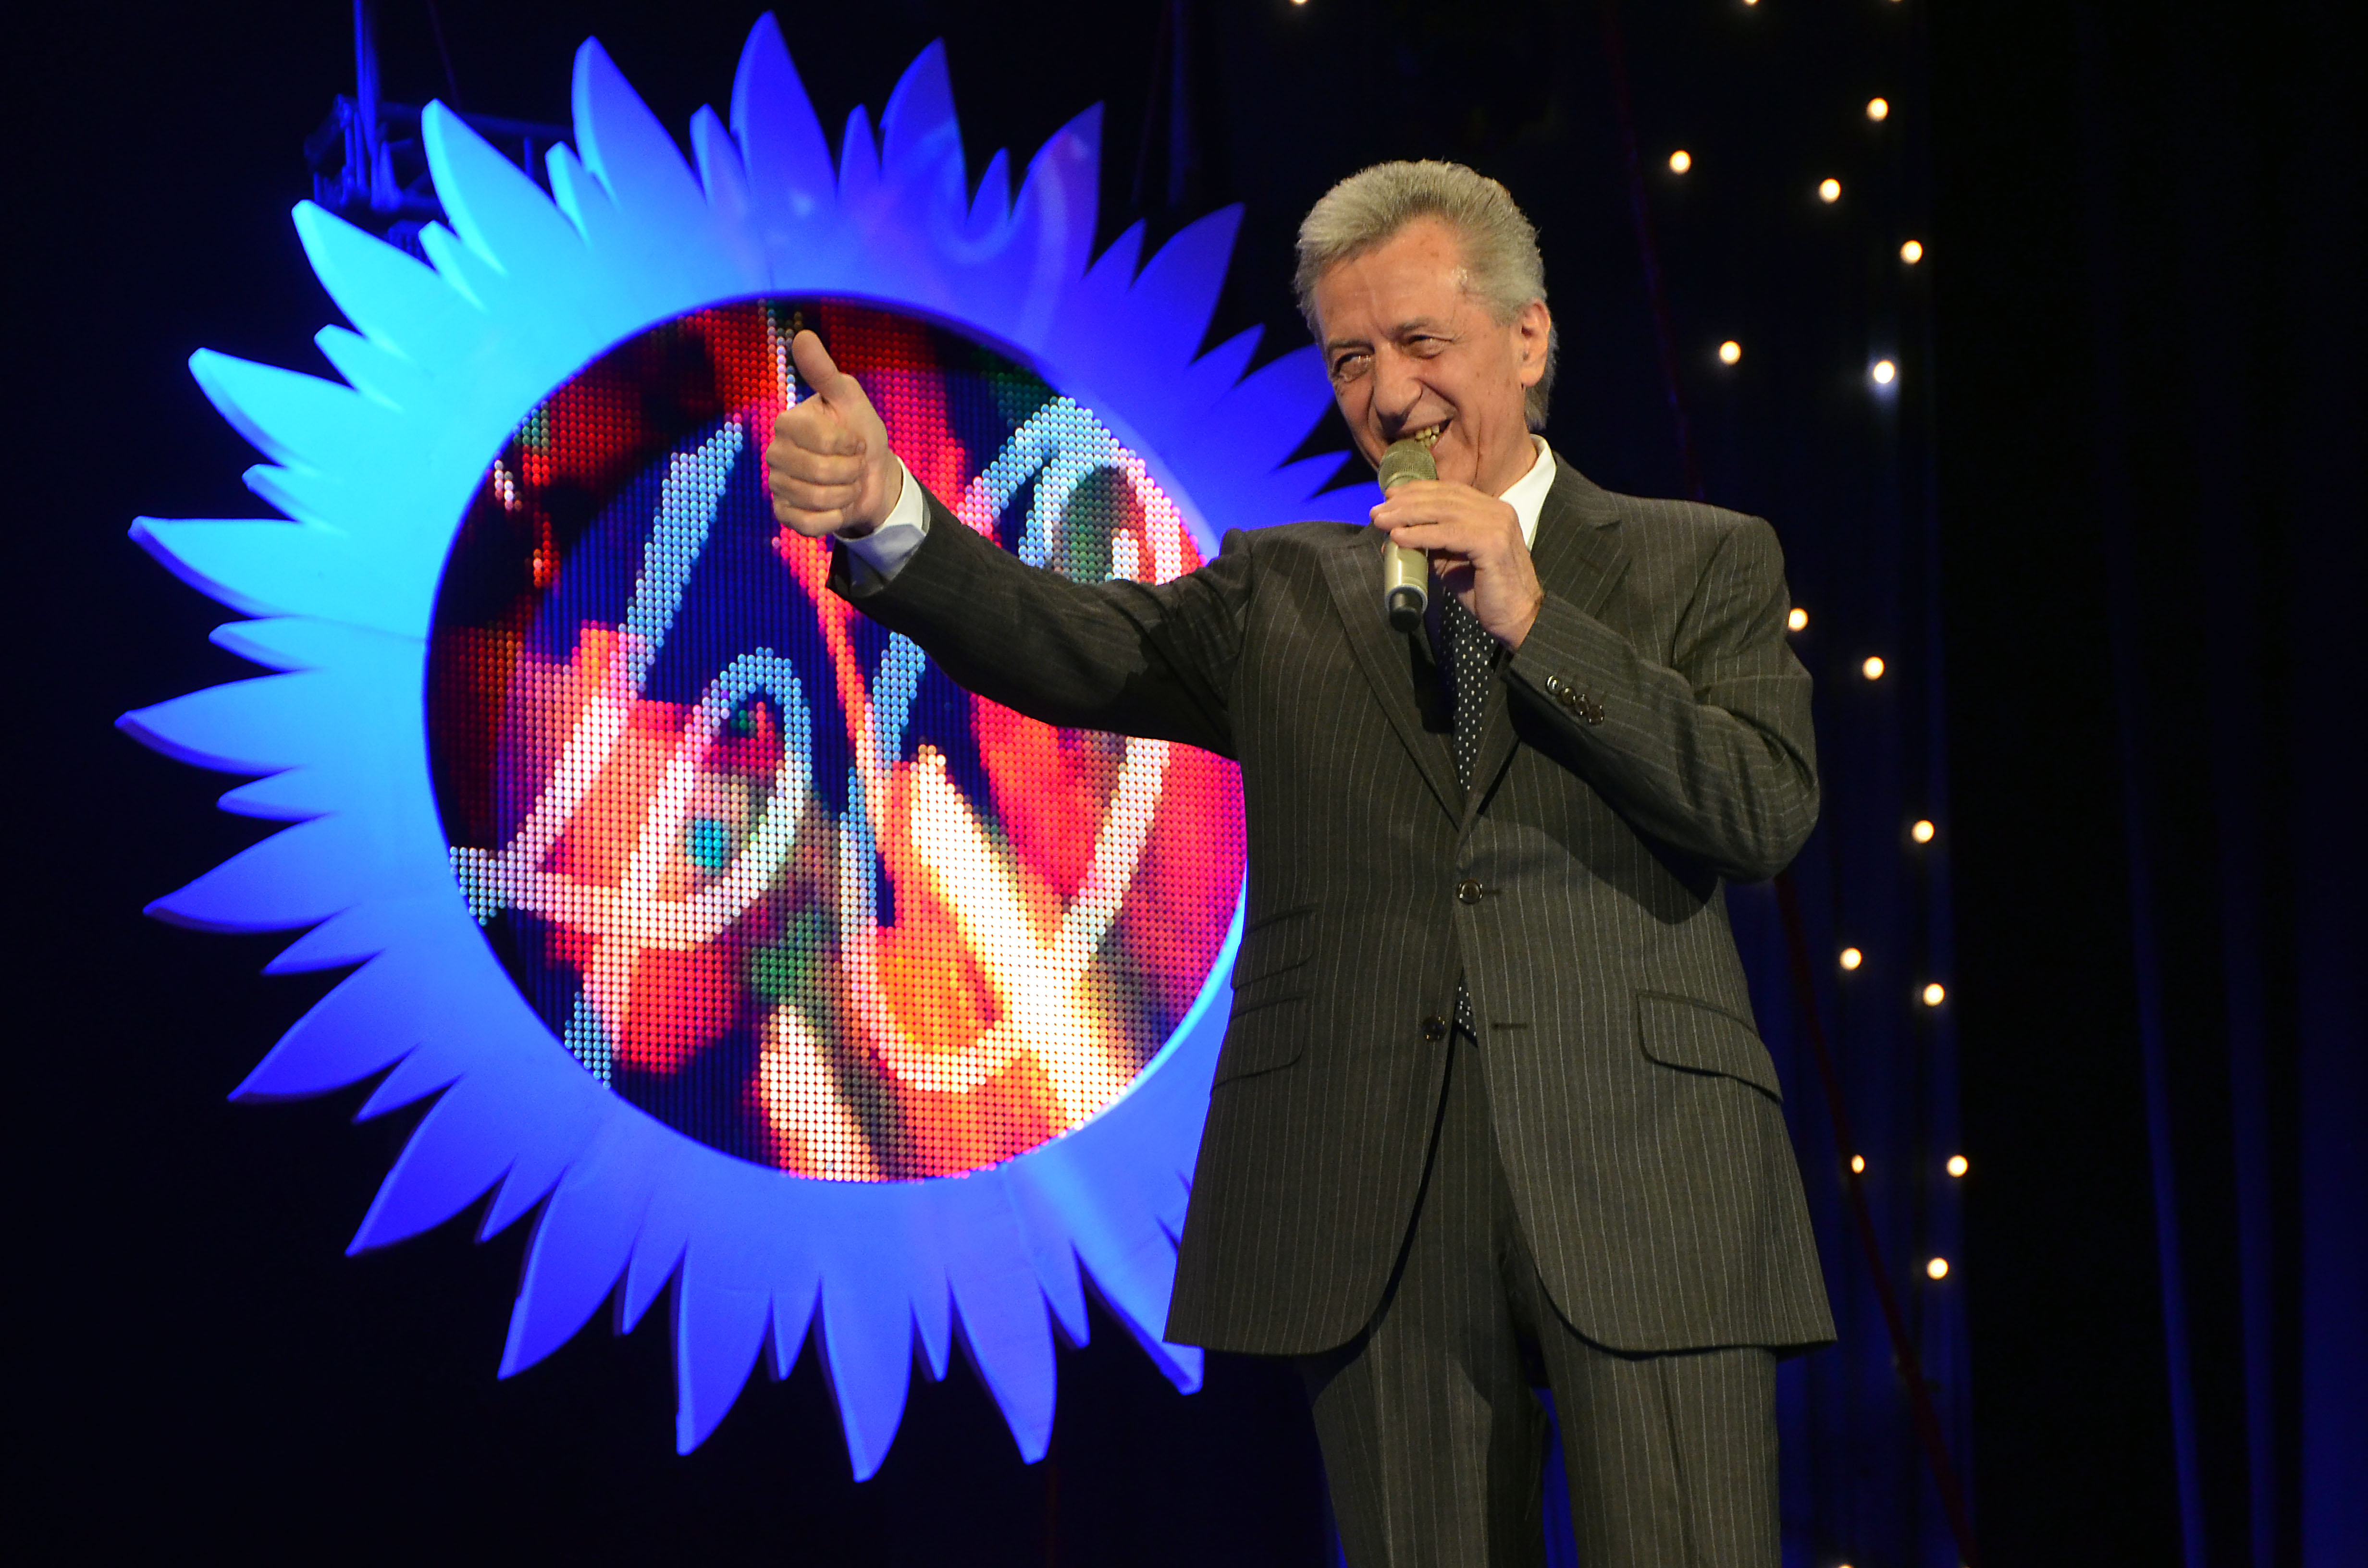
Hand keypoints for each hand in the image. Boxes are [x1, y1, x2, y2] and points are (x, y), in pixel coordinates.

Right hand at [765, 330, 903, 536]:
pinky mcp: (784, 514)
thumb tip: (802, 335)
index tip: (856, 439)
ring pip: (816, 499)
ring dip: (846, 493)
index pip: (820, 439)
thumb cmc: (860, 432)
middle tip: (854, 463)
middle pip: (818, 472)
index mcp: (787, 423)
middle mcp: (775, 453)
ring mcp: (777, 485)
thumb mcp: (850, 399)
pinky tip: (838, 505)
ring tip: (848, 482)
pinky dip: (834, 517)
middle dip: (850, 470)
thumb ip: (824, 371)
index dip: (848, 443)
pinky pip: (809, 523)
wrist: (871, 477)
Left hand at [1371, 480, 1544, 647]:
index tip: (1389, 496)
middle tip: (1377, 511)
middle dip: (1405, 502)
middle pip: (1443, 498)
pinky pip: (1449, 533)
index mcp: (1490, 510)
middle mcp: (1497, 511)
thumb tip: (1394, 536)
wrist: (1517, 618)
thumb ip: (1429, 546)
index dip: (1417, 491)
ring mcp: (1497, 524)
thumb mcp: (1451, 562)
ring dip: (1407, 515)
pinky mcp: (1493, 543)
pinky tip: (1399, 537)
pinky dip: (1421, 534)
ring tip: (1381, 521)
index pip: (1449, 491)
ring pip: (1443, 511)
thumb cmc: (1485, 593)